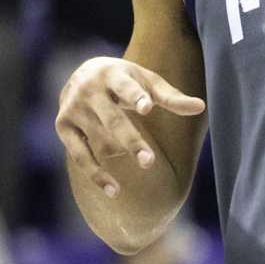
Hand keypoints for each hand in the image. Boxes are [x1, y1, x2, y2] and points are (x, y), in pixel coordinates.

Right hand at [56, 57, 206, 197]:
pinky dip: (95, 173)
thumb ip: (171, 97)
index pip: (125, 87)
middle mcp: (88, 90)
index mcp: (112, 74)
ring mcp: (73, 109)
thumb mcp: (147, 82)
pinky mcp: (63, 126)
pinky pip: (79, 154)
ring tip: (144, 169)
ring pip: (98, 139)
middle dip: (130, 140)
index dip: (136, 96)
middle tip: (149, 161)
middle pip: (112, 119)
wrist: (81, 73)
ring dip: (119, 156)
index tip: (147, 107)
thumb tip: (201, 107)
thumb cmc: (125, 80)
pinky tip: (114, 190)